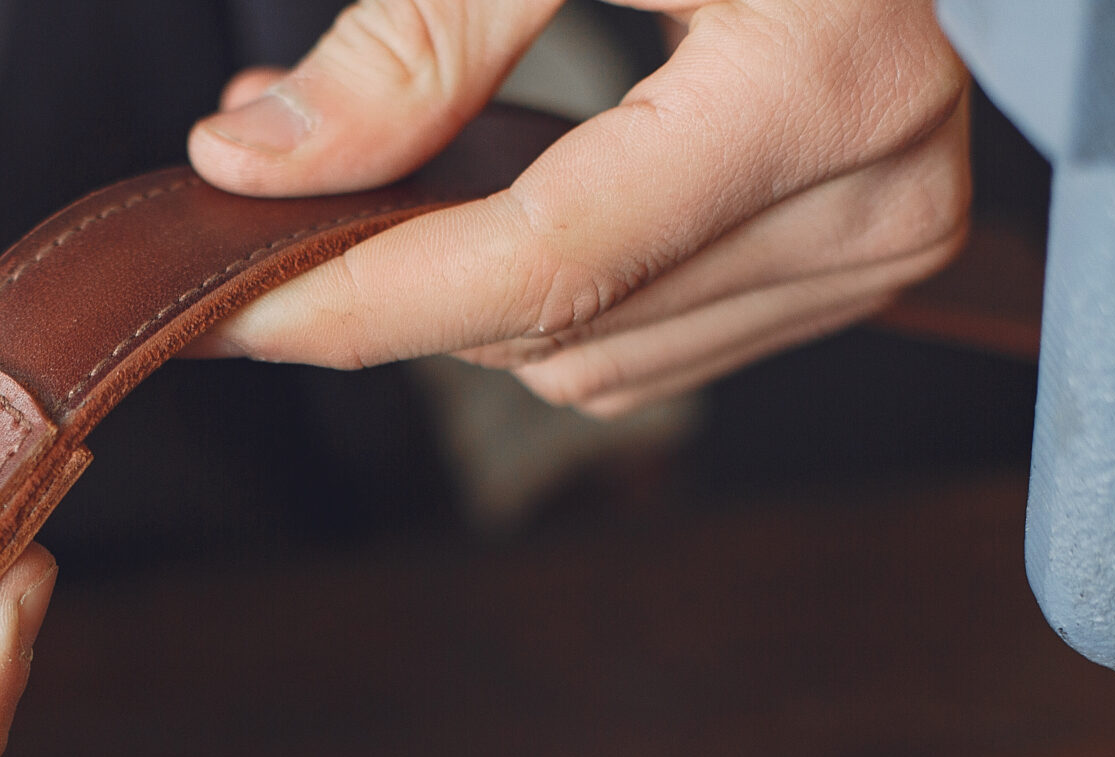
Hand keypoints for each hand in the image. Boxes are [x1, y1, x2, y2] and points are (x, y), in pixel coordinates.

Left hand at [186, 0, 969, 415]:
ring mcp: (887, 238)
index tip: (227, 307)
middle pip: (561, 329)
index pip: (548, 263)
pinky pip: (664, 346)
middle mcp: (877, 193)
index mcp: (820, 81)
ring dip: (468, 299)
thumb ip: (424, 34)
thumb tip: (262, 160)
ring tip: (395, 178)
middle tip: (277, 189)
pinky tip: (513, 204)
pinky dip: (559, 300)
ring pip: (603, 363)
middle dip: (394, 283)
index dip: (365, 301)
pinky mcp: (873, 253)